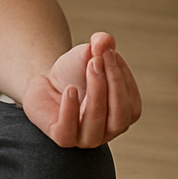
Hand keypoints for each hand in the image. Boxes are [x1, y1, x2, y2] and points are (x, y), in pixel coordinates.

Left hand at [22, 32, 142, 147]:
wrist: (46, 82)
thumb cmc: (75, 72)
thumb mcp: (89, 54)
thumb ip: (100, 45)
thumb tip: (104, 40)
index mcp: (124, 115)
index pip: (131, 104)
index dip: (122, 77)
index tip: (108, 51)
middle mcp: (108, 131)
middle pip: (118, 116)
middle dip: (111, 85)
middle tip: (98, 58)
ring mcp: (86, 138)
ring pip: (95, 123)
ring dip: (95, 93)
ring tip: (89, 66)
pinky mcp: (61, 137)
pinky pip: (68, 131)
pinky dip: (70, 110)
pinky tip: (70, 90)